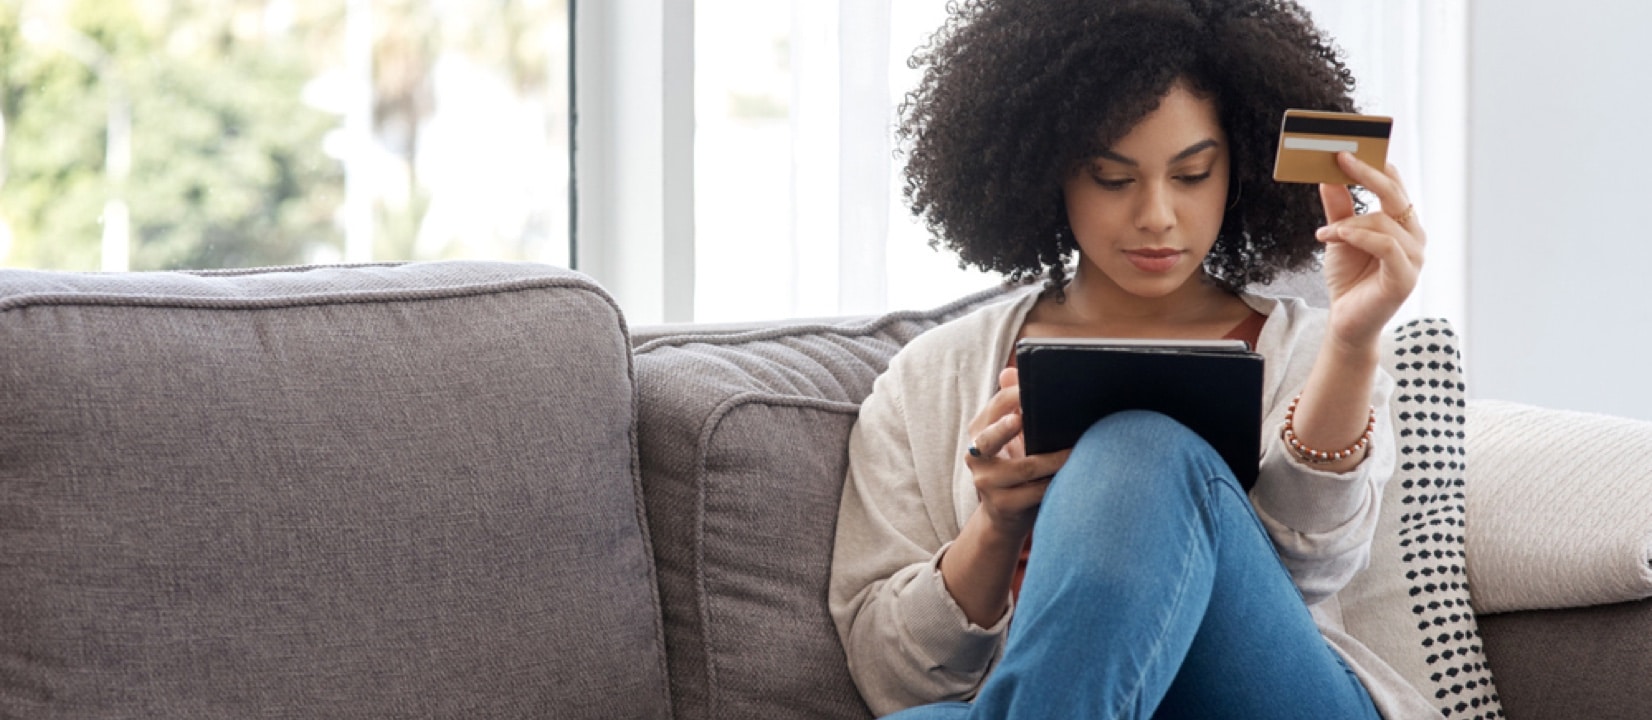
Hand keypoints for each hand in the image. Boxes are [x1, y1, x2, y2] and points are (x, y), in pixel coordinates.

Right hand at [965, 367, 1070, 538]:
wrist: (1005, 515)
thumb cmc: (1016, 466)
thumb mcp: (1013, 436)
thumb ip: (1012, 404)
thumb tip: (1010, 372)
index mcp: (978, 431)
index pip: (994, 408)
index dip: (1012, 397)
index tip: (1032, 388)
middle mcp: (975, 456)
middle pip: (988, 439)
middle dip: (1004, 429)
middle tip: (1021, 418)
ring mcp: (986, 483)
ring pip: (1023, 468)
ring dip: (1053, 459)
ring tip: (1076, 450)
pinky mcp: (1003, 505)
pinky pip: (1035, 492)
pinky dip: (1055, 483)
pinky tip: (1071, 476)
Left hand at [1316, 152, 1426, 349]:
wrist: (1346, 321)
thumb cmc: (1348, 279)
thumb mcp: (1338, 236)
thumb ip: (1338, 207)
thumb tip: (1328, 175)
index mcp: (1403, 224)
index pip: (1396, 186)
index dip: (1377, 164)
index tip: (1353, 145)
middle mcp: (1414, 237)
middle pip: (1396, 195)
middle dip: (1368, 173)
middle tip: (1340, 157)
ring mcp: (1414, 257)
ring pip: (1385, 221)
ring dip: (1349, 222)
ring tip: (1324, 232)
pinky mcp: (1405, 277)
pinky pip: (1385, 245)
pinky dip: (1359, 236)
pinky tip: (1335, 235)